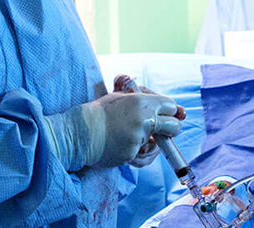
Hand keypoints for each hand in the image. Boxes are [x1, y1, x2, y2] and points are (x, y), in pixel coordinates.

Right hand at [44, 91, 180, 170]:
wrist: (78, 133)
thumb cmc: (98, 112)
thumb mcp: (120, 97)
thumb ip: (143, 99)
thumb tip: (169, 107)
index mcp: (141, 102)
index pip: (171, 106)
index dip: (169, 110)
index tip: (164, 114)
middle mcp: (144, 120)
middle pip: (175, 126)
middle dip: (171, 128)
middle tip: (162, 129)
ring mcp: (139, 139)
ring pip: (159, 144)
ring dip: (153, 142)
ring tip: (135, 136)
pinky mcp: (132, 155)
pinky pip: (144, 156)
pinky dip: (139, 153)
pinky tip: (127, 146)